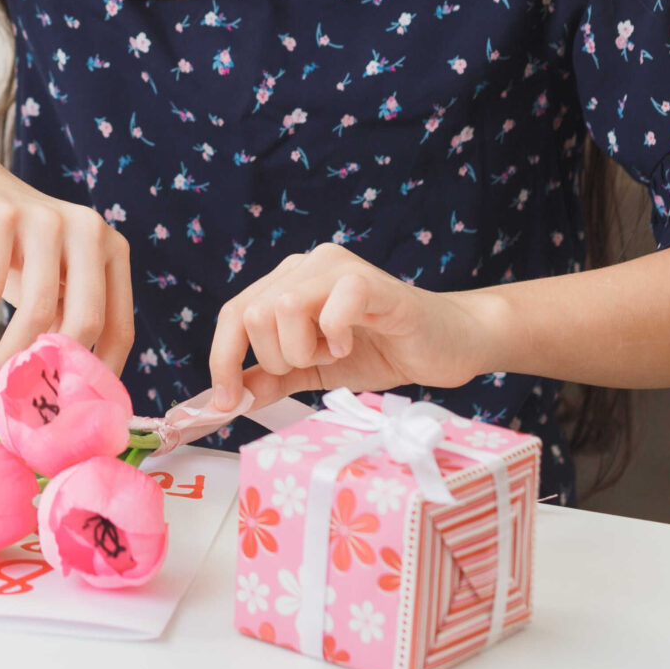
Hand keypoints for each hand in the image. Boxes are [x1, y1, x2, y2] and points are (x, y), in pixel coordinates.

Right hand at [0, 144, 133, 375]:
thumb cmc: (12, 246)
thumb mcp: (51, 283)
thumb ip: (67, 321)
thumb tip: (70, 388)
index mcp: (111, 249)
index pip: (119, 326)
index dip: (98, 372)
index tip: (73, 403)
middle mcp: (88, 230)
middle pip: (86, 321)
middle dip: (52, 365)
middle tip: (24, 385)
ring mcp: (46, 219)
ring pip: (37, 309)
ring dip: (9, 350)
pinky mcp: (1, 216)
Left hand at [207, 243, 506, 406]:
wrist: (446, 345)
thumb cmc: (381, 351)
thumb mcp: (315, 372)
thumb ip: (272, 380)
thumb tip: (226, 399)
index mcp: (287, 282)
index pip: (233, 314)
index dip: (223, 360)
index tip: (227, 402)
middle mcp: (307, 266)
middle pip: (252, 314)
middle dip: (276, 359)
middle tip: (313, 364)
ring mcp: (338, 268)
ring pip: (282, 308)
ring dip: (302, 349)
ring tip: (334, 353)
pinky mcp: (371, 283)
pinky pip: (333, 304)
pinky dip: (334, 336)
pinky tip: (350, 344)